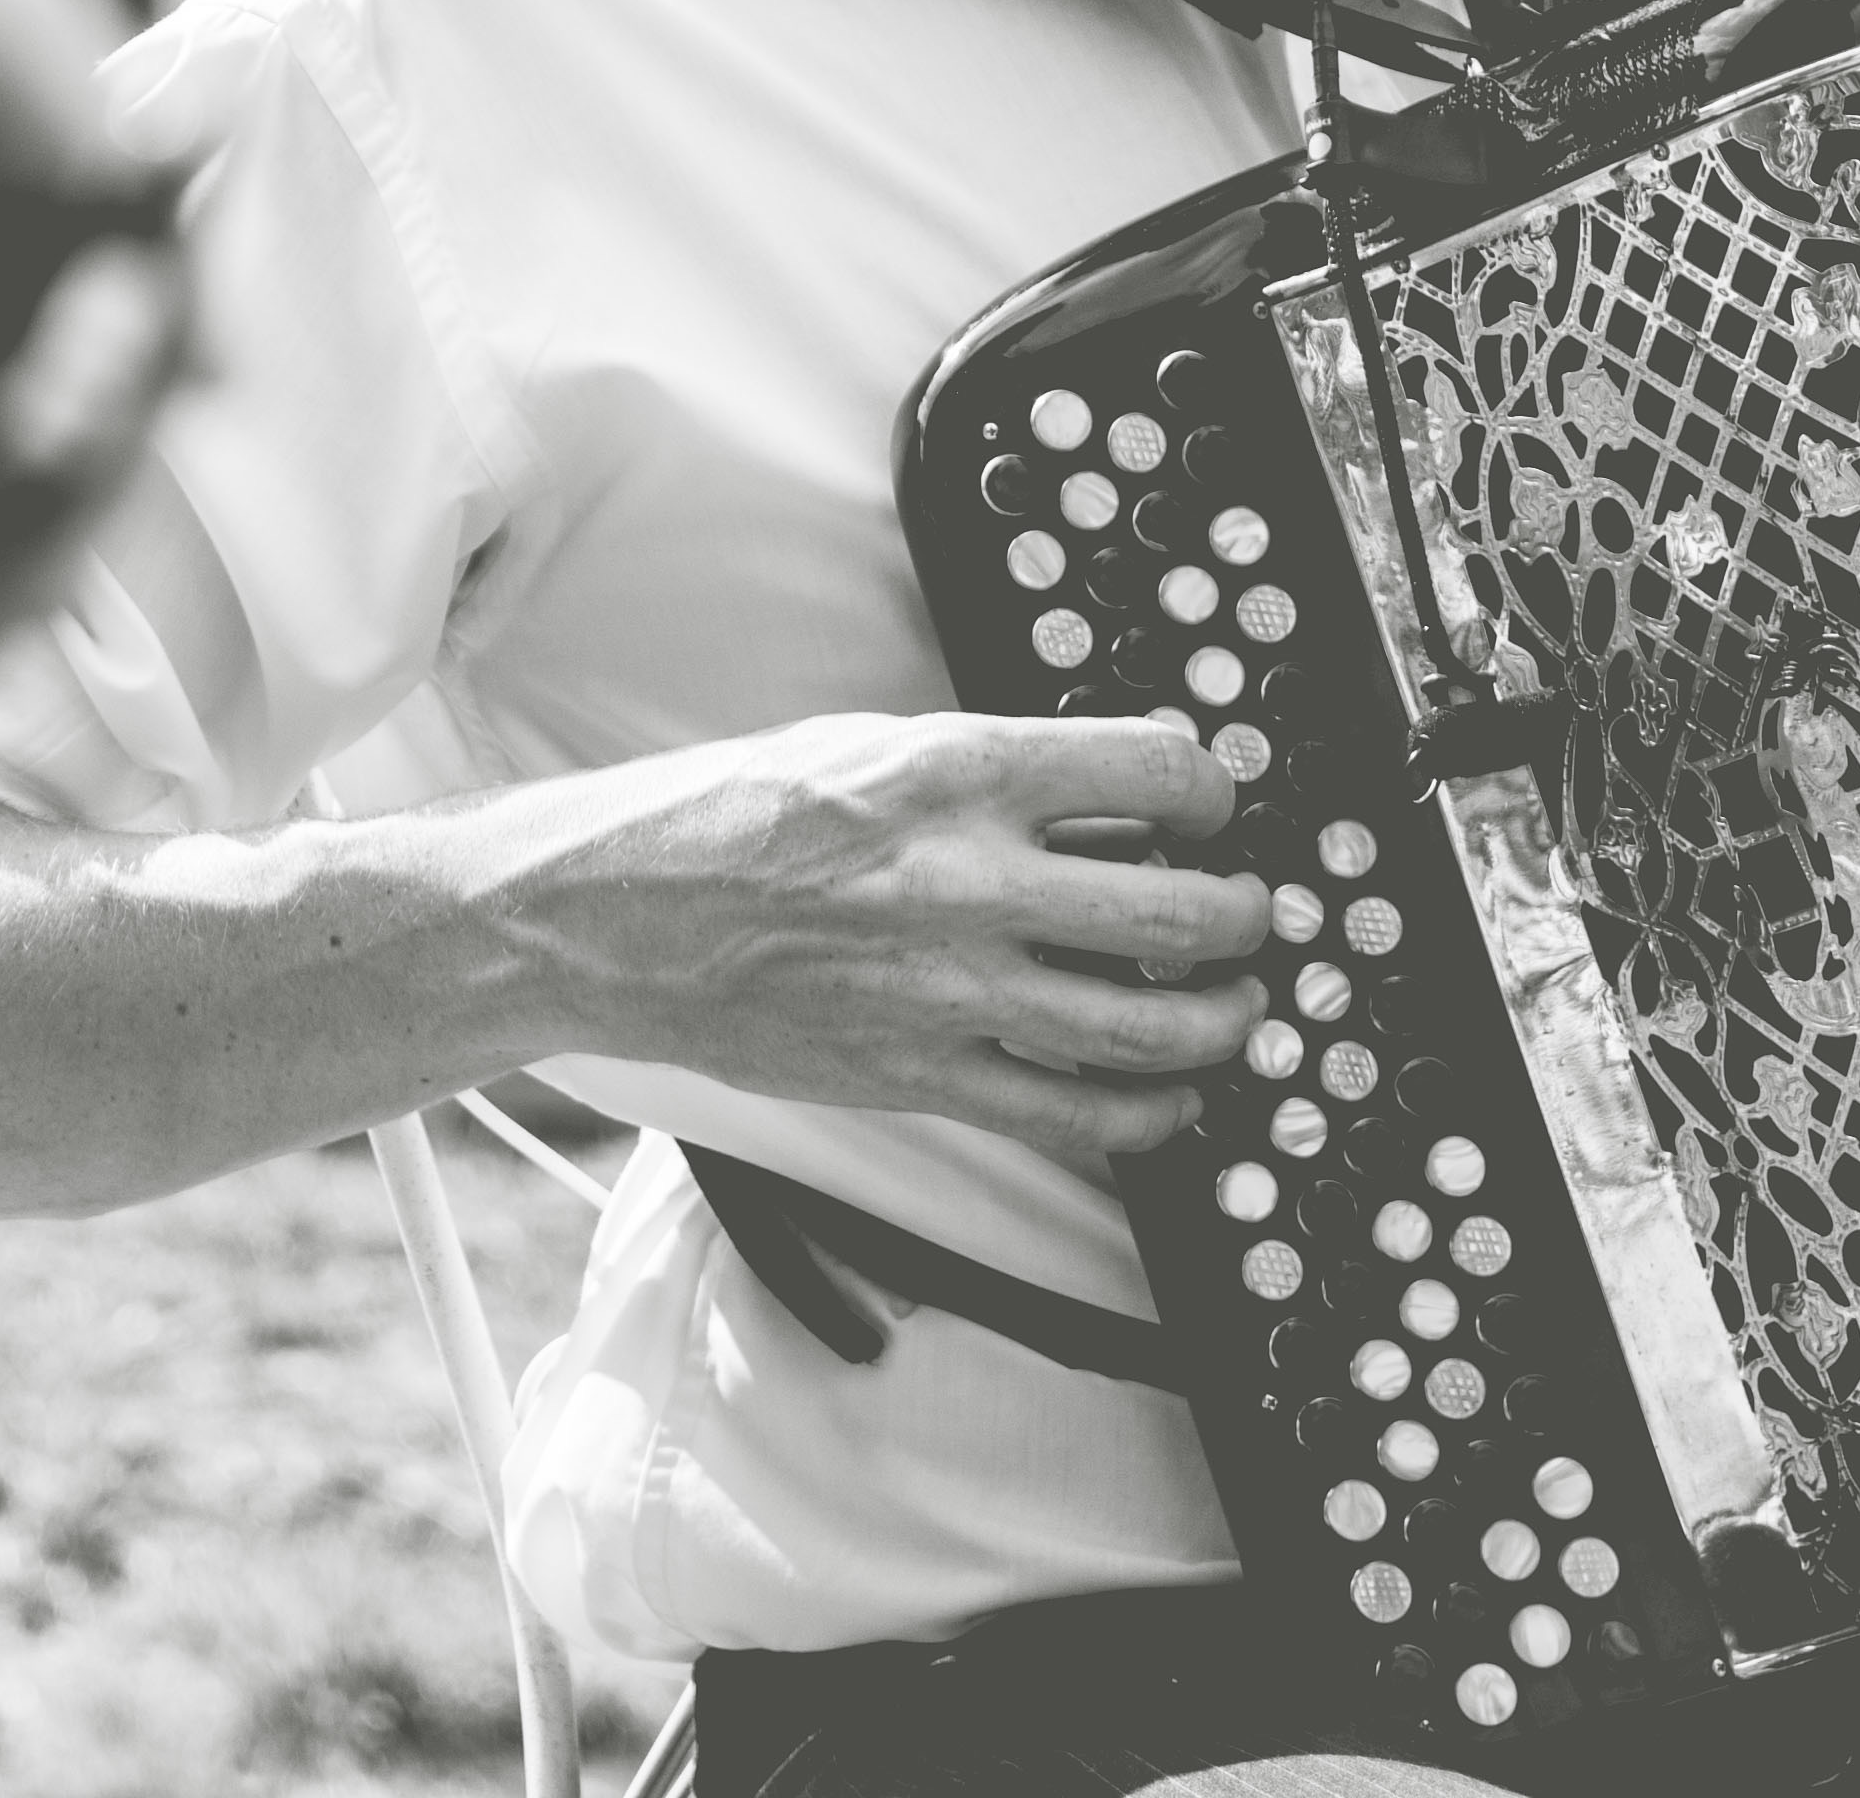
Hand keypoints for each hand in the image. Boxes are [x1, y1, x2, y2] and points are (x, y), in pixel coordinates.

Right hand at [478, 709, 1270, 1158]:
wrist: (608, 914)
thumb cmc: (719, 817)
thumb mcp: (862, 743)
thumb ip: (986, 769)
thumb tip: (1104, 792)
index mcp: (952, 770)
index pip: (1156, 773)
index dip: (1215, 789)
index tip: (1216, 804)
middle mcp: (964, 878)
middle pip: (1182, 912)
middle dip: (1247, 916)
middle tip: (1251, 911)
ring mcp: (947, 987)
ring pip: (1148, 1026)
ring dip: (1221, 1023)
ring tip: (1232, 1008)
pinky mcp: (921, 1074)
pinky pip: (1075, 1115)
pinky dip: (1148, 1114)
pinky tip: (1167, 1098)